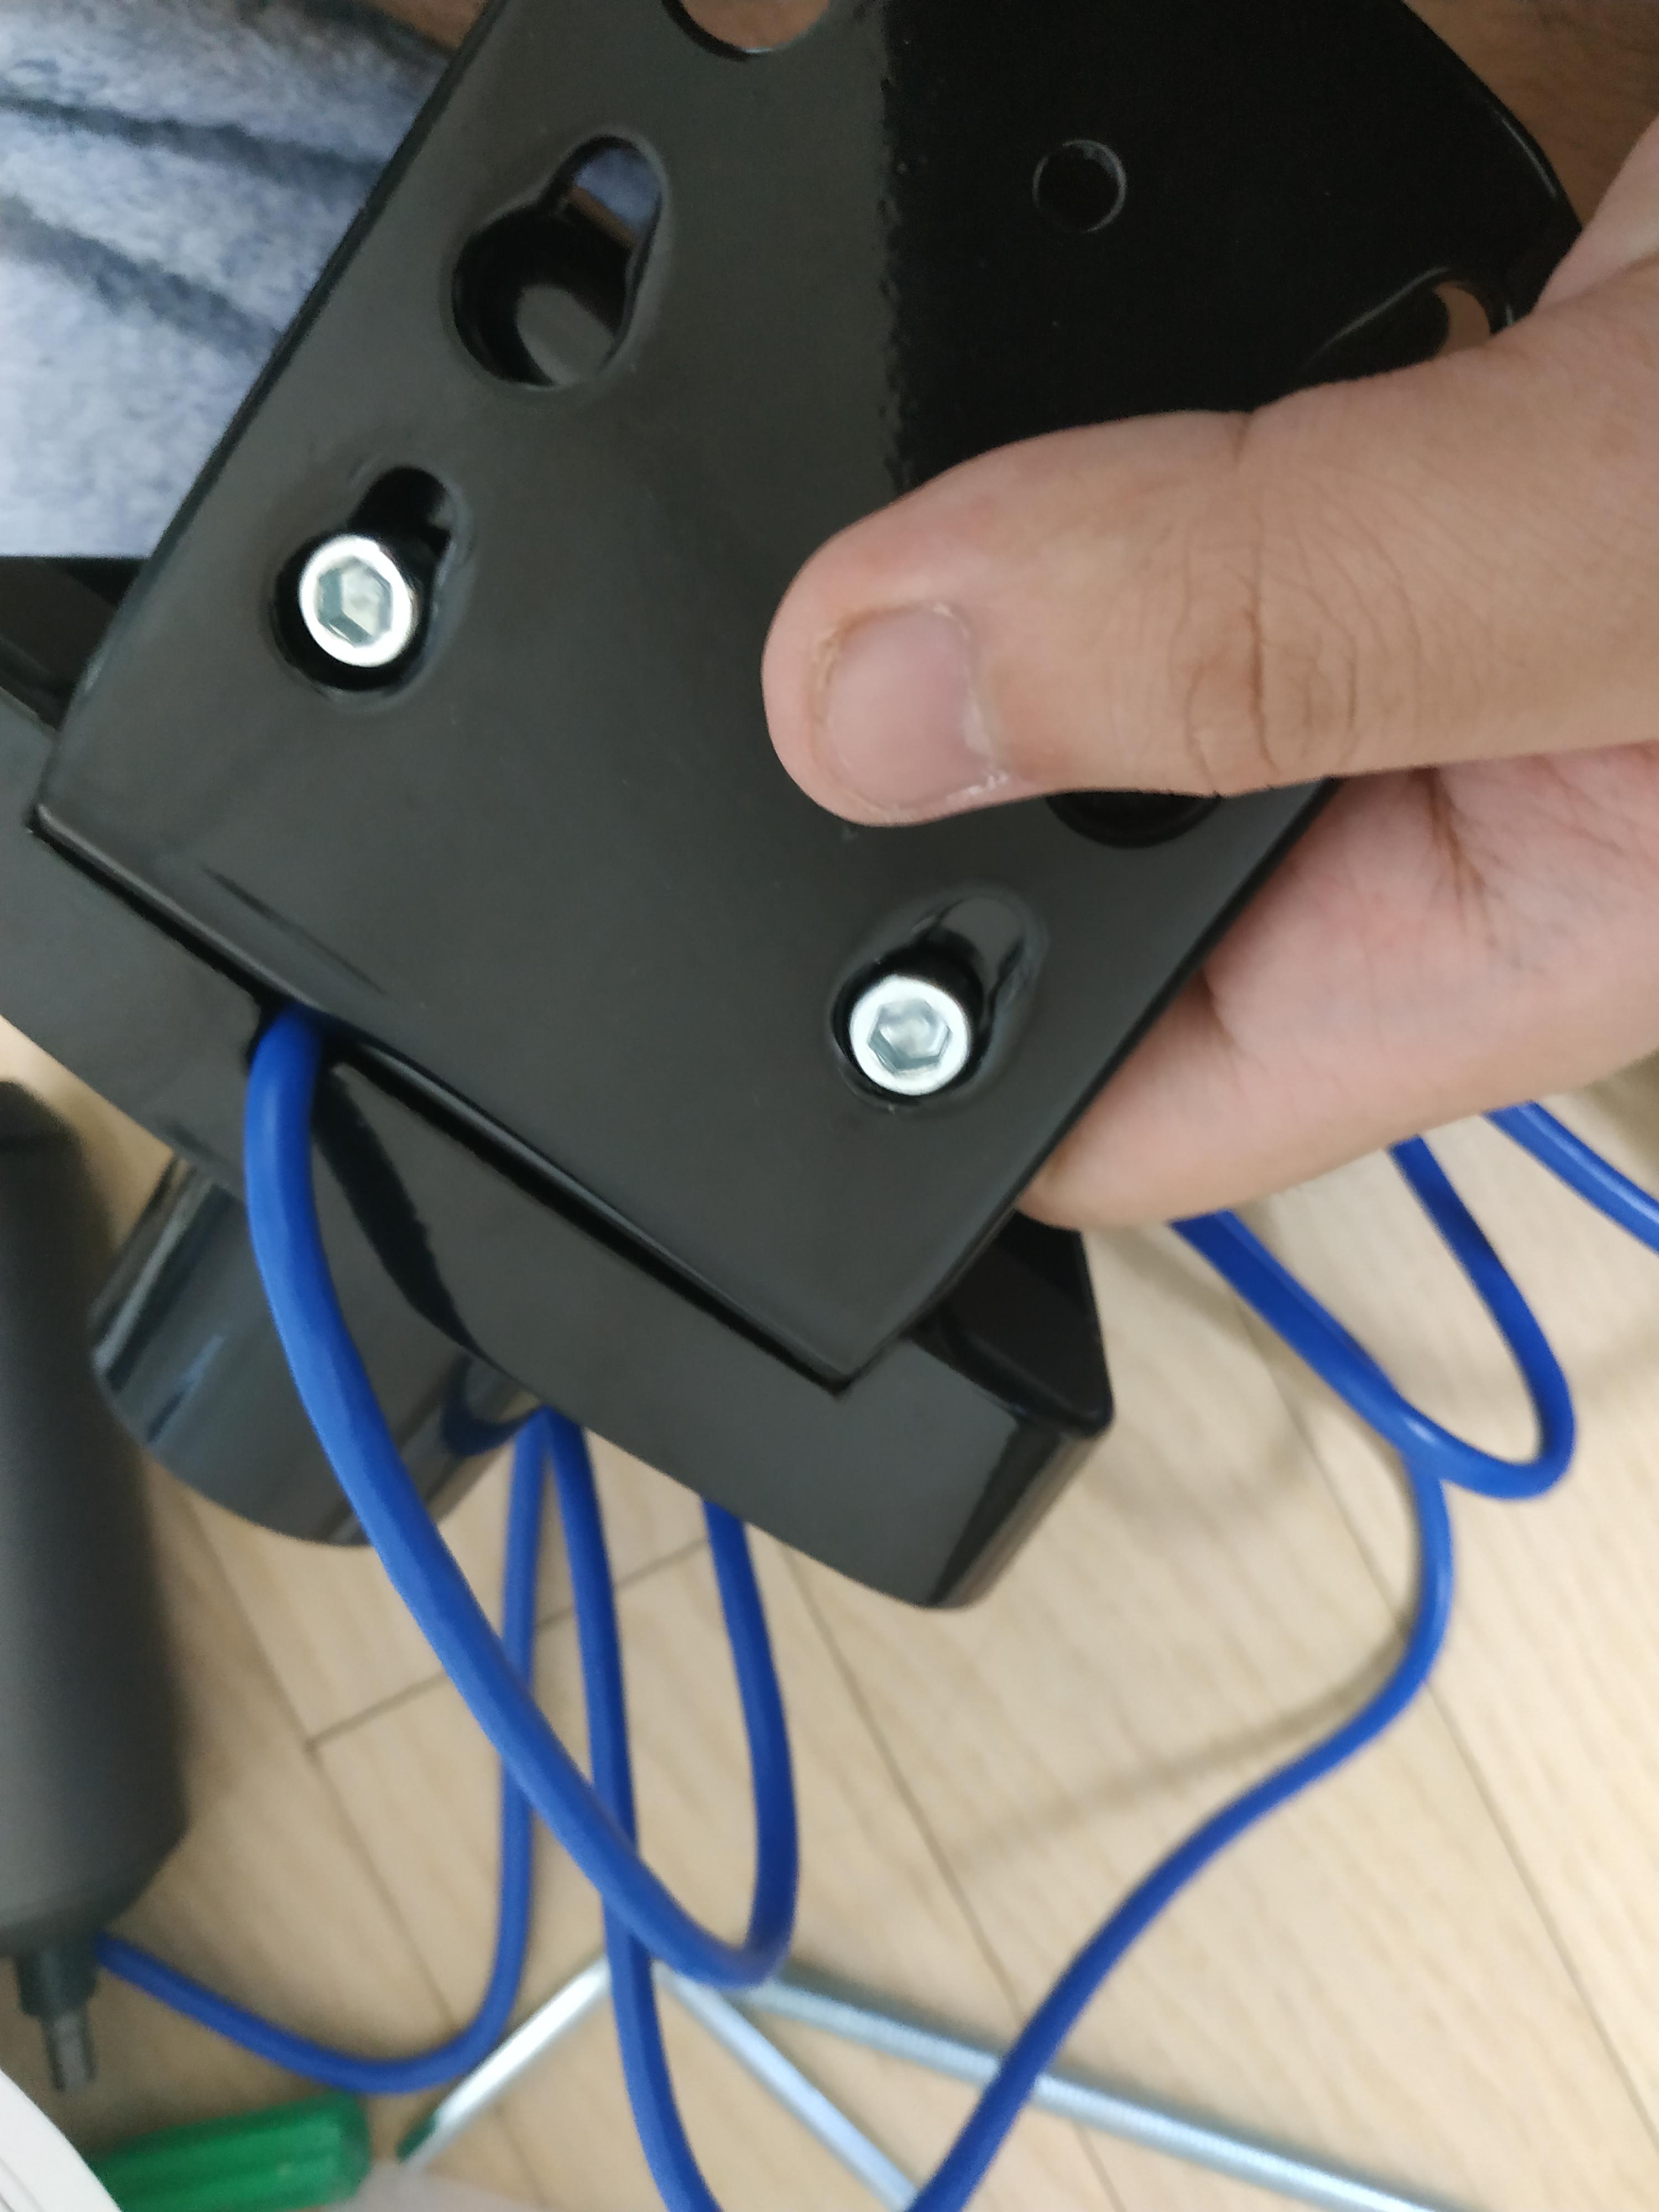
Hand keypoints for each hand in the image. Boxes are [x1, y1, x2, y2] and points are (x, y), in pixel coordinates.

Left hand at [763, 109, 1658, 1228]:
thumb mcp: (1643, 540)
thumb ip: (1282, 621)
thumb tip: (882, 693)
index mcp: (1522, 915)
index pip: (1134, 1108)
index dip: (899, 1096)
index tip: (683, 1005)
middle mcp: (1465, 770)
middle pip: (1084, 857)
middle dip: (899, 771)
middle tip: (677, 660)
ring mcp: (1439, 572)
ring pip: (1118, 619)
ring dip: (966, 546)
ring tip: (777, 452)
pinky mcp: (1444, 388)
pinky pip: (1193, 416)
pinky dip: (1080, 349)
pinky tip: (977, 280)